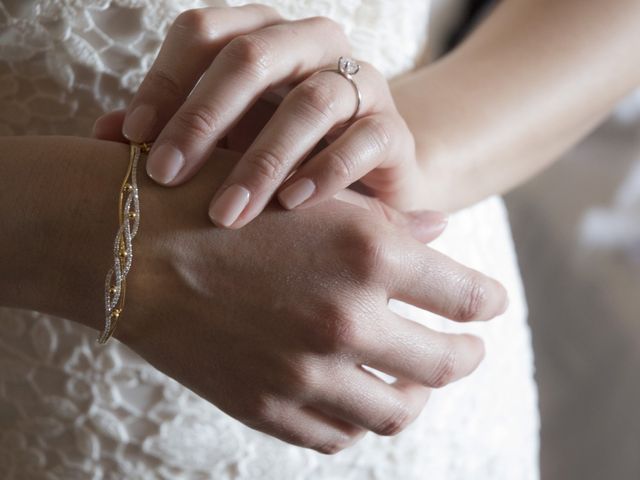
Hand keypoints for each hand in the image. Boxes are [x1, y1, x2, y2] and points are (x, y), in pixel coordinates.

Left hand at [105, 5, 423, 227]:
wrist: (365, 180)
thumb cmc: (284, 157)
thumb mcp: (226, 141)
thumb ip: (173, 132)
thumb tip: (103, 137)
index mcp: (265, 38)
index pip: (205, 34)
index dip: (165, 82)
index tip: (131, 141)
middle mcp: (313, 47)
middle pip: (254, 57)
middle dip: (203, 117)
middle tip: (164, 177)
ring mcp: (360, 84)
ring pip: (312, 100)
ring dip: (263, 159)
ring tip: (227, 212)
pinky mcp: (393, 129)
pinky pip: (364, 139)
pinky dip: (326, 171)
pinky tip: (293, 205)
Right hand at [117, 147, 507, 453]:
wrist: (128, 248)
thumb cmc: (220, 203)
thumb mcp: (309, 191)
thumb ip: (386, 218)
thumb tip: (442, 236)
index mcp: (369, 255)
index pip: (466, 296)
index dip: (488, 302)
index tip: (490, 306)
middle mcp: (348, 320)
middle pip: (444, 363)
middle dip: (465, 354)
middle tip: (466, 348)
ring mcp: (307, 373)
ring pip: (396, 410)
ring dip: (417, 396)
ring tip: (415, 381)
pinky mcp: (267, 406)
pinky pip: (336, 435)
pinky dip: (358, 421)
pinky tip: (355, 398)